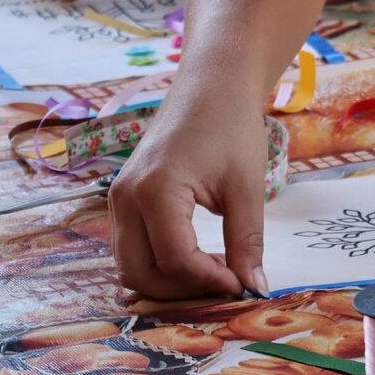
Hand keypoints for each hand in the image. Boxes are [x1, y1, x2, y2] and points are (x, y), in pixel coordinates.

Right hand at [110, 97, 268, 298]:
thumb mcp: (246, 186)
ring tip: (217, 268)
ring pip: (131, 264)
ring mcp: (118, 198)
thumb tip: (255, 287)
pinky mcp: (123, 198)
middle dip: (183, 289)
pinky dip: (161, 261)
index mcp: (155, 191)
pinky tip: (200, 254)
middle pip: (140, 273)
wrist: (211, 86)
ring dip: (171, 278)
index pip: (175, 260)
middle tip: (227, 283)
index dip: (210, 281)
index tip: (242, 285)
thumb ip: (247, 241)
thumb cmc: (231, 126)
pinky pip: (132, 246)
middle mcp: (125, 198)